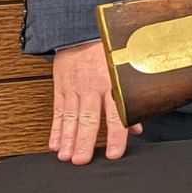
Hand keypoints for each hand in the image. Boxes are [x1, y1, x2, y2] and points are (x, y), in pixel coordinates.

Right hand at [50, 40, 140, 163]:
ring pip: (71, 117)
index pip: (116, 114)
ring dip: (68, 139)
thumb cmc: (108, 52)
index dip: (116, 135)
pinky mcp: (61, 88)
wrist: (81, 32)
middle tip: (82, 160)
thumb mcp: (124, 72)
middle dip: (85, 141)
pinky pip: (58, 111)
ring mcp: (75, 88)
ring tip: (67, 157)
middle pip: (89, 119)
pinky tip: (55, 144)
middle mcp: (93, 87)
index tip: (114, 153)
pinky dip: (55, 129)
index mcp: (113, 83)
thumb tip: (136, 128)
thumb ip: (130, 101)